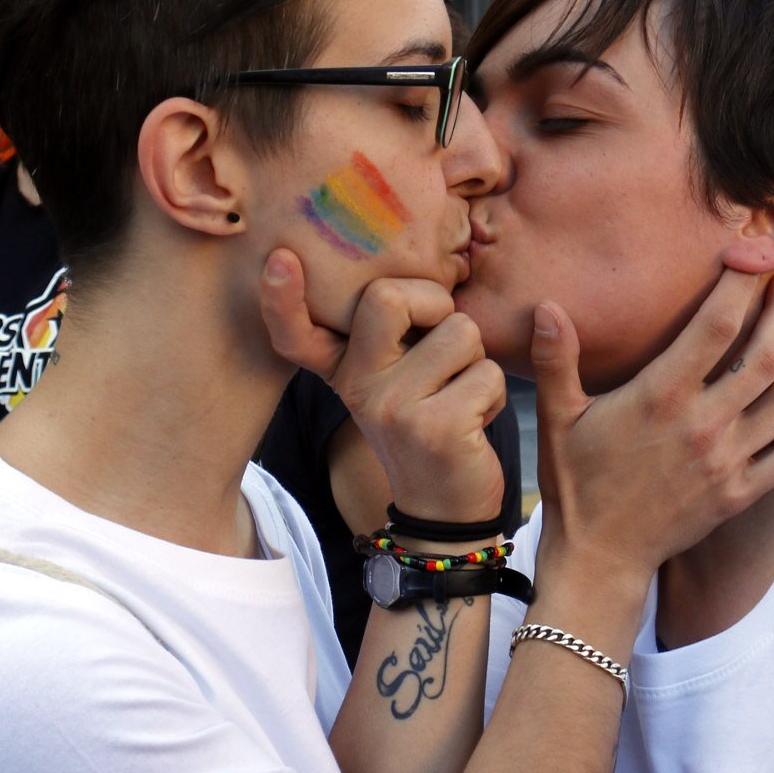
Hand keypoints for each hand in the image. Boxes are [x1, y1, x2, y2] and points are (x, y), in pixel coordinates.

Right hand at [261, 250, 504, 526]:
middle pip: (390, 296)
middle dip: (436, 303)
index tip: (280, 260)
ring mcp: (393, 407)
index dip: (283, 299)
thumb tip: (423, 270)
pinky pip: (486, 372)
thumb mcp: (393, 383)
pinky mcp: (437, 427)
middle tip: (443, 343)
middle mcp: (358, 386)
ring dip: (476, 360)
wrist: (444, 512)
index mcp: (344, 370)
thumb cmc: (429, 425)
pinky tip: (473, 423)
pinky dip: (493, 394)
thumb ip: (392, 335)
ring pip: (460, 331)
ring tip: (459, 394)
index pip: (296, 334)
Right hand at [530, 270, 773, 592]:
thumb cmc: (575, 485)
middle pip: (766, 355)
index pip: (717, 325)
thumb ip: (556, 361)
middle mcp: (703, 425)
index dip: (743, 284)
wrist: (599, 558)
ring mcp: (727, 461)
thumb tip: (545, 306)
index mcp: (660, 397)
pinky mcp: (739, 493)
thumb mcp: (556, 419)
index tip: (753, 257)